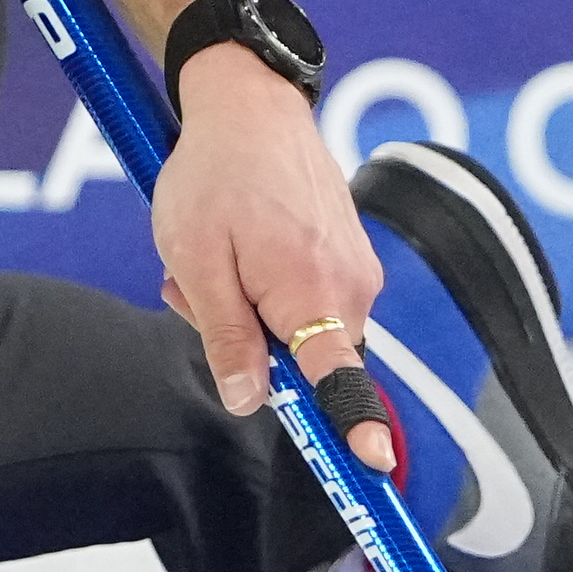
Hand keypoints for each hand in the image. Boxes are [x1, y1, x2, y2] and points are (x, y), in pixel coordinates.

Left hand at [147, 51, 393, 472]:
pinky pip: (304, 297)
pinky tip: (236, 243)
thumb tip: (250, 402)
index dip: (354, 430)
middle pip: (301, 361)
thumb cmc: (216, 176)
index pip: (341, 382)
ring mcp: (355, 269)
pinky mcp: (347, 254)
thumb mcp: (197, 262)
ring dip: (247, 307)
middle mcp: (352, 288)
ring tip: (215, 253)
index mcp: (314, 296)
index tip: (375, 466)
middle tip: (199, 286)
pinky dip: (264, 284)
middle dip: (246, 341)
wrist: (250, 104)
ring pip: (295, 328)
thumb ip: (228, 338)